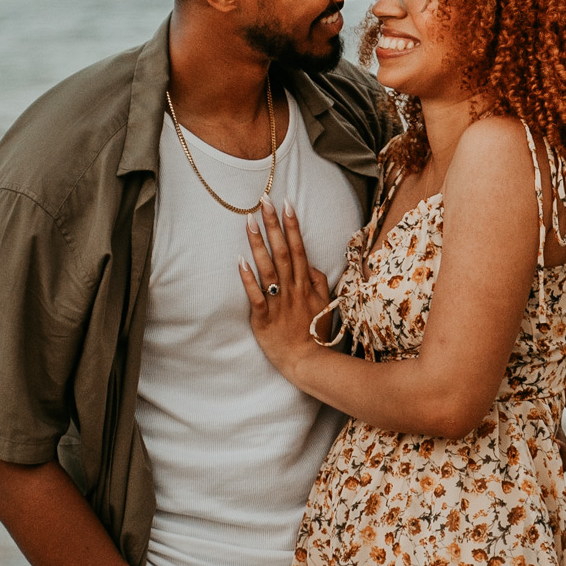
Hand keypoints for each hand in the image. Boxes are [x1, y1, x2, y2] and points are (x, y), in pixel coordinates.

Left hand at [239, 197, 332, 385]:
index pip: (299, 248)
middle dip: (273, 225)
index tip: (286, 203)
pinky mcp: (263, 319)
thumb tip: (311, 263)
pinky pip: (256, 296)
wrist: (308, 363)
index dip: (292, 225)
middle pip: (283, 252)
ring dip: (259, 244)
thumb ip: (319, 282)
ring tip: (249, 222)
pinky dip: (249, 279)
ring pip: (268, 269)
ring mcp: (278, 303)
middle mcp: (292, 289)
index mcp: (306, 285)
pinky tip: (240, 261)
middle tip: (263, 201)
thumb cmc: (315, 333)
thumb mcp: (325, 304)